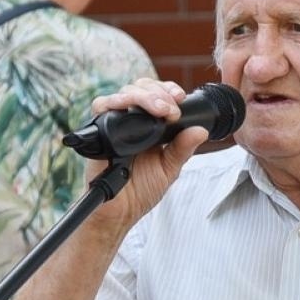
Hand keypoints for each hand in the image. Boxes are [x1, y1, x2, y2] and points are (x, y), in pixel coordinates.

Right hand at [86, 78, 210, 234]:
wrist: (120, 212)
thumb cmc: (141, 191)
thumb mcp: (169, 168)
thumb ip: (183, 149)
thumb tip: (201, 130)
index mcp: (149, 126)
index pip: (156, 94)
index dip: (167, 90)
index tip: (180, 98)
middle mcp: (131, 121)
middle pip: (140, 87)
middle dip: (158, 91)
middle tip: (172, 109)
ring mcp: (114, 124)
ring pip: (124, 93)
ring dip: (143, 95)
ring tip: (160, 109)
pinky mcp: (98, 131)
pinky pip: (101, 107)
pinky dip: (114, 102)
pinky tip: (128, 108)